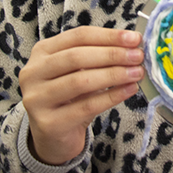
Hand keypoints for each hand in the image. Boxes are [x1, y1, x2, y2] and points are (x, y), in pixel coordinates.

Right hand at [20, 27, 144, 165]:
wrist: (53, 137)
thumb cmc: (70, 97)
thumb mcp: (78, 71)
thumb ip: (98, 56)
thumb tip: (132, 44)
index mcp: (42, 51)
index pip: (78, 36)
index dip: (108, 36)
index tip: (134, 39)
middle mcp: (33, 72)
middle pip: (77, 56)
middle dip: (112, 54)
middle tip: (138, 56)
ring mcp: (37, 99)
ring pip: (81, 81)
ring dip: (114, 74)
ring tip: (137, 73)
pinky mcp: (48, 123)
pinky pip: (86, 106)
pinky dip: (111, 96)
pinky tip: (128, 90)